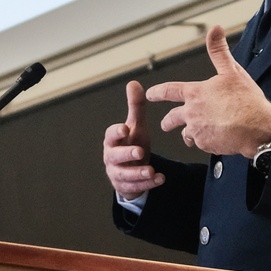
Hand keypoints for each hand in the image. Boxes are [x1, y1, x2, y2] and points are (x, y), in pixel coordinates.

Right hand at [103, 81, 164, 199]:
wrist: (131, 170)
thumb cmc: (132, 144)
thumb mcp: (136, 126)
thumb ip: (135, 107)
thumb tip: (134, 83)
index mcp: (113, 141)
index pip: (110, 135)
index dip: (116, 132)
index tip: (125, 129)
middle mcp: (111, 157)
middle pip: (114, 156)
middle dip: (126, 154)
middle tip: (139, 151)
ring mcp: (117, 173)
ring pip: (124, 175)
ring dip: (137, 173)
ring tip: (151, 170)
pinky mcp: (126, 187)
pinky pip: (135, 187)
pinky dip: (148, 184)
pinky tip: (160, 178)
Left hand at [146, 25, 270, 157]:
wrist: (259, 128)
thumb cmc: (247, 100)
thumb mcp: (233, 71)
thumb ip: (219, 52)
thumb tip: (215, 29)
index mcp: (195, 93)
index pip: (168, 91)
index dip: (157, 92)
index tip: (150, 95)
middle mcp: (192, 112)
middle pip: (171, 119)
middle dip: (167, 122)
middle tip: (165, 124)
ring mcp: (197, 130)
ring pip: (185, 133)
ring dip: (187, 132)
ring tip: (194, 133)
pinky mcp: (205, 145)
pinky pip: (199, 143)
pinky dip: (204, 141)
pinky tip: (214, 137)